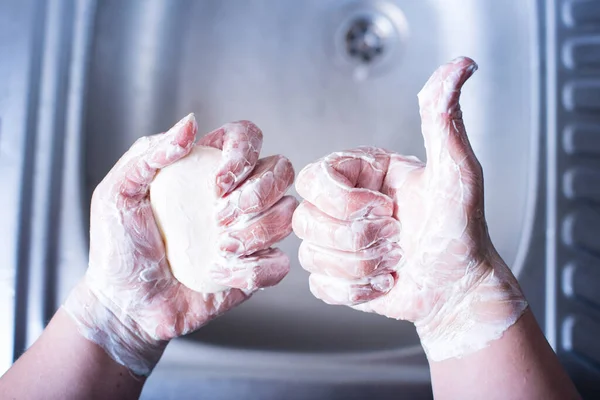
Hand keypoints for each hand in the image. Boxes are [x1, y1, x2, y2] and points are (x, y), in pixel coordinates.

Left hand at [64, 115, 296, 374]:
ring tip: (220, 248)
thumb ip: (150, 153)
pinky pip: (279, 264)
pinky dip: (254, 270)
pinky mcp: (254, 270)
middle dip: (262, 190)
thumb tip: (191, 124)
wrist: (126, 305)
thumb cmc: (117, 247)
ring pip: (287, 215)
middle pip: (282, 170)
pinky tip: (220, 273)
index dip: (244, 153)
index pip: (248, 137)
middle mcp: (235, 196)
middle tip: (221, 216)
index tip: (218, 183)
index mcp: (206, 169)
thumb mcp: (117, 192)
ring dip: (256, 232)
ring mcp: (248, 233)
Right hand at [293, 57, 526, 360]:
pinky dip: (356, 291)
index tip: (388, 209)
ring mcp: (333, 240)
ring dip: (361, 267)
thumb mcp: (455, 173)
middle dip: (356, 239)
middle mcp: (341, 204)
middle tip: (397, 239)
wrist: (458, 287)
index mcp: (360, 173)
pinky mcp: (333, 275)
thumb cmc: (461, 230)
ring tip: (394, 261)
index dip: (346, 202)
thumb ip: (445, 121)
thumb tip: (458, 67)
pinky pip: (319, 286)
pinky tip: (383, 282)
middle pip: (306, 219)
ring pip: (310, 255)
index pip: (314, 178)